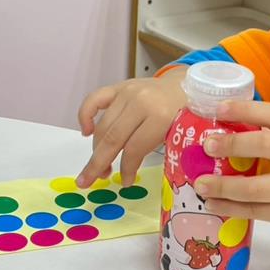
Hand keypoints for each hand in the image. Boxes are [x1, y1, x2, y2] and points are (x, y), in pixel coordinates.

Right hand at [76, 69, 186, 187]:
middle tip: (88, 181)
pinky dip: (84, 116)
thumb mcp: (175, 135)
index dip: (126, 169)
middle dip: (98, 163)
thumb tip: (125, 173)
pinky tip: (86, 132)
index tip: (125, 182)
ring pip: (103, 126)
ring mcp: (127, 92)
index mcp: (160, 116)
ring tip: (99, 166)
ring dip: (96, 149)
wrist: (185, 86)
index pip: (134, 148)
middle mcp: (140, 102)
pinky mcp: (119, 86)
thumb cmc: (183, 114)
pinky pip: (93, 99)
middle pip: (113, 138)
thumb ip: (150, 148)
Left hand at [193, 100, 269, 244]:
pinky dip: (230, 207)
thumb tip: (223, 127)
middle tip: (207, 145)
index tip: (218, 109)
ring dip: (223, 186)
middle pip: (265, 145)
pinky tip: (212, 204)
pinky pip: (254, 210)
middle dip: (232, 144)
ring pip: (256, 187)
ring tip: (201, 183)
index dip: (245, 110)